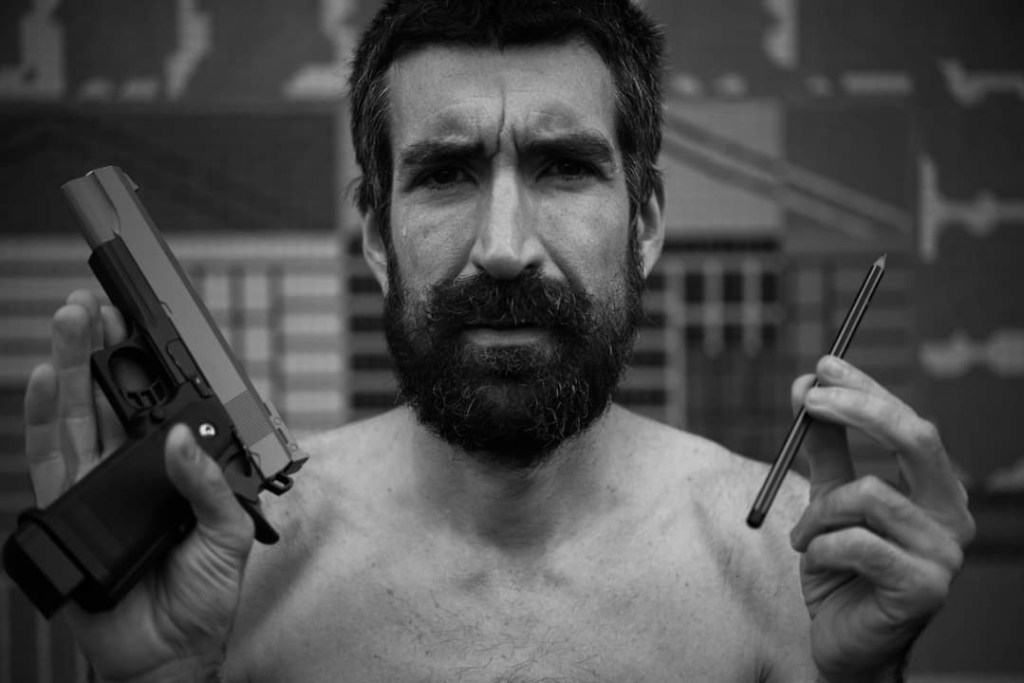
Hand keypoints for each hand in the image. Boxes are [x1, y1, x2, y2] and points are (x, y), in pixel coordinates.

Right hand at [24, 291, 254, 681]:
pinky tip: (48, 380)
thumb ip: (209, 487)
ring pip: (78, 414)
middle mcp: (133, 468)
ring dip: (72, 365)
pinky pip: (51, 459)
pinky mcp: (68, 508)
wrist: (169, 651)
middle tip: (95, 306)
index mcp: (177, 469)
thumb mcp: (227, 535)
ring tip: (70, 321)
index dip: (148, 366)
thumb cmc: (203, 597)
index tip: (141, 325)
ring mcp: (96, 484)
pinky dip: (45, 417)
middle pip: (111, 397)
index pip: (159, 405)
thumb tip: (182, 442)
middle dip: (102, 348)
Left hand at [788, 356, 974, 681]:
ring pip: (869, 494)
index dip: (868, 390)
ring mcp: (944, 554)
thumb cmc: (841, 567)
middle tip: (808, 400)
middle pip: (915, 439)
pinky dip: (822, 545)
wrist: (845, 641)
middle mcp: (952, 516)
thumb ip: (824, 446)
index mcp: (935, 489)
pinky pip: (857, 543)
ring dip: (820, 511)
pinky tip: (817, 561)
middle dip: (858, 410)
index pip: (910, 423)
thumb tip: (805, 384)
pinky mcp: (924, 589)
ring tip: (806, 536)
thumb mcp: (828, 497)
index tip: (823, 366)